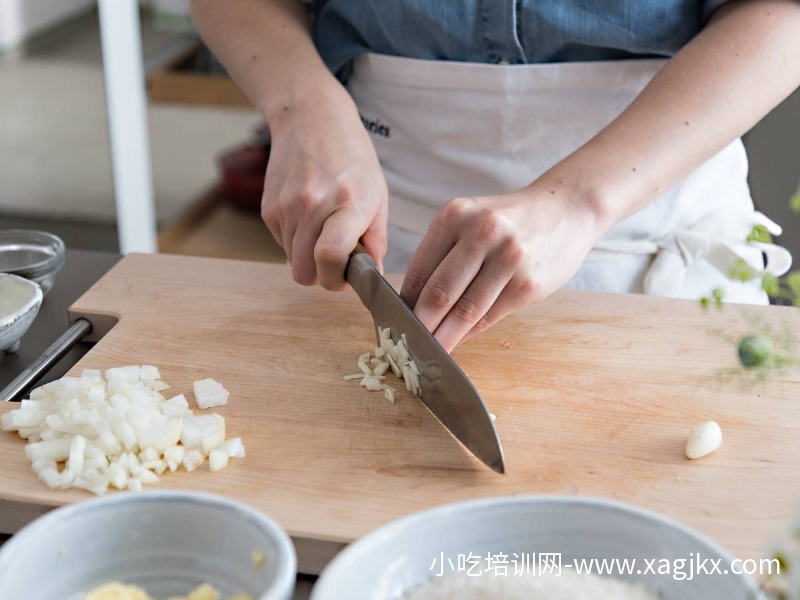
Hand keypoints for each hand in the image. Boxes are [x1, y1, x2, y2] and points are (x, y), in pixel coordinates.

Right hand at [261, 93, 387, 289]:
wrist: (310, 119)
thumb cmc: (351, 157)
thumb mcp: (377, 193)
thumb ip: (376, 238)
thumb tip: (374, 274)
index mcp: (347, 202)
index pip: (331, 258)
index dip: (338, 279)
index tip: (347, 275)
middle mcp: (312, 205)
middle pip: (306, 273)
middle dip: (323, 275)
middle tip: (338, 258)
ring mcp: (286, 207)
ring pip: (293, 263)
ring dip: (309, 257)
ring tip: (324, 228)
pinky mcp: (268, 209)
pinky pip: (282, 245)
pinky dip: (296, 241)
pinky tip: (308, 216)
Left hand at [400, 188, 603, 351]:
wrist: (566, 209)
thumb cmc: (509, 221)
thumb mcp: (471, 221)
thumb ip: (443, 256)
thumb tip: (412, 304)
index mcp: (455, 215)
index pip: (419, 270)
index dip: (402, 303)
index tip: (393, 323)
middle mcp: (481, 232)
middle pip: (438, 293)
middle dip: (419, 326)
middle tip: (405, 346)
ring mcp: (509, 258)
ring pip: (464, 311)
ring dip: (443, 338)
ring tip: (428, 353)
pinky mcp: (529, 283)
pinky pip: (489, 317)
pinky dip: (469, 333)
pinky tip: (457, 341)